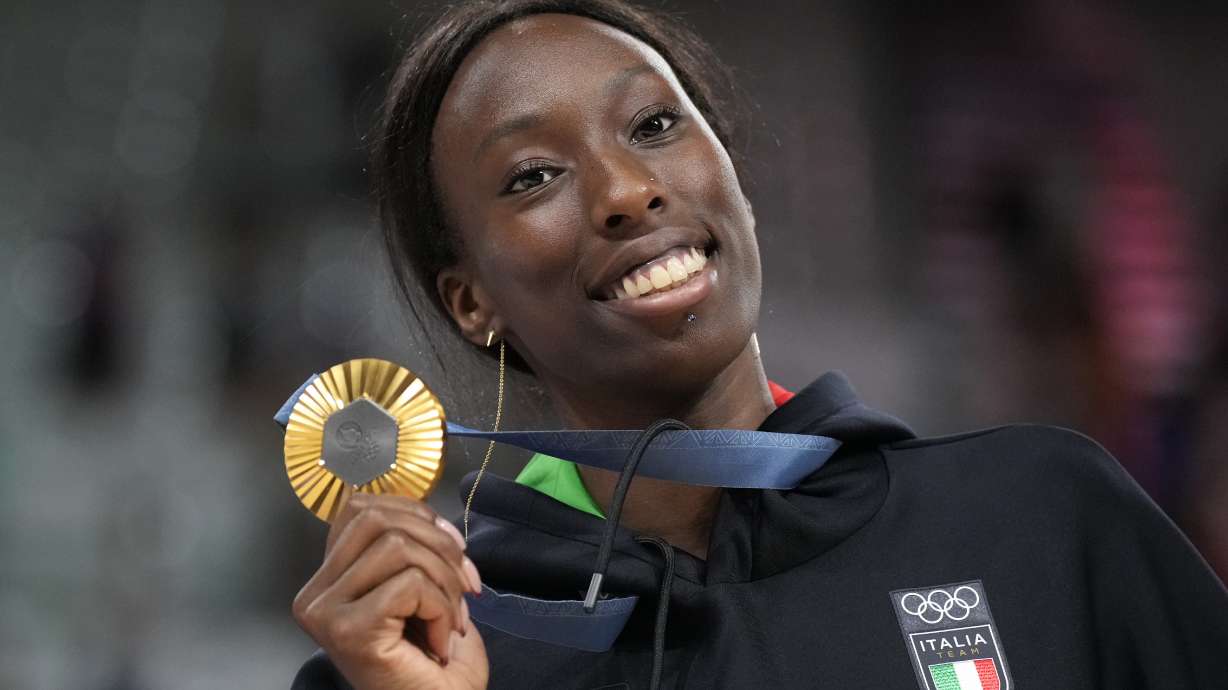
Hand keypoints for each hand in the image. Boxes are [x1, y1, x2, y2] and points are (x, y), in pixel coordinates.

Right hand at [292, 493, 489, 689]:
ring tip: (452, 619)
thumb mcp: (420, 585)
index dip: (416, 514)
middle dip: (437, 542)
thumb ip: (410, 545)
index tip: (455, 550)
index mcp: (328, 578)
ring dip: (445, 580)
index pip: (360, 507)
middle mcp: (315, 594)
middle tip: (466, 584)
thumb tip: (430, 515)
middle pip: (376, 519)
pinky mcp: (349, 630)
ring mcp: (326, 612)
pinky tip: (440, 642)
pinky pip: (410, 584)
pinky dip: (442, 608)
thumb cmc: (433, 660)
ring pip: (397, 547)